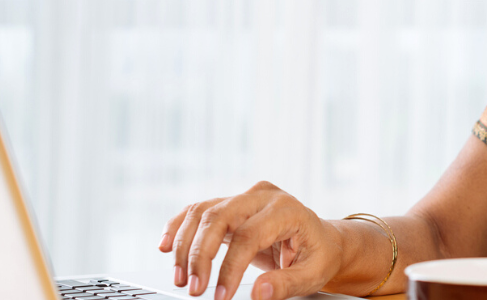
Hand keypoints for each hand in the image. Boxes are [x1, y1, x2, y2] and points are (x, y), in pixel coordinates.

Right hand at [160, 181, 343, 299]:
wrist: (320, 239)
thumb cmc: (318, 255)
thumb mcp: (313, 274)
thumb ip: (287, 284)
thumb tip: (258, 292)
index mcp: (287, 209)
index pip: (249, 235)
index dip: (230, 267)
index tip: (220, 296)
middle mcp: (263, 196)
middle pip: (219, 217)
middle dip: (200, 255)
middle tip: (193, 288)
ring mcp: (245, 196)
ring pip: (203, 212)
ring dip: (184, 245)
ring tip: (180, 277)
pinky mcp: (231, 203)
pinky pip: (198, 210)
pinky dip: (179, 227)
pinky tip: (166, 246)